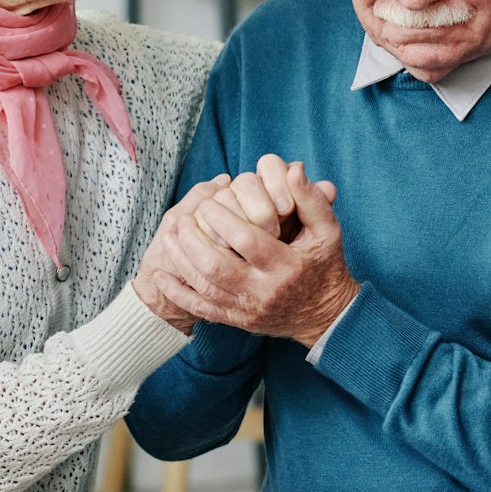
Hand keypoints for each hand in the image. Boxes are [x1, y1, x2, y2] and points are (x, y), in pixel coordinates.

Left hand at [153, 164, 355, 348]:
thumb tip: (293, 171)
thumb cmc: (325, 266)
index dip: (223, 219)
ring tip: (170, 235)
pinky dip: (178, 294)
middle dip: (194, 239)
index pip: (248, 241)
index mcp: (286, 266)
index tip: (209, 201)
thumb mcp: (327, 232)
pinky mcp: (237, 321)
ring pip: (205, 287)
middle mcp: (265, 291)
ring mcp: (248, 309)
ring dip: (182, 261)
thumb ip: (310, 201)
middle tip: (184, 218)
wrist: (325, 315)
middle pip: (218, 266)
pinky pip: (201, 310)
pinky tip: (162, 277)